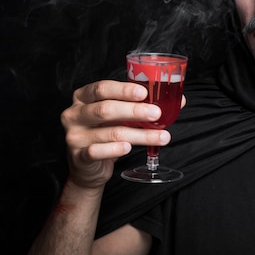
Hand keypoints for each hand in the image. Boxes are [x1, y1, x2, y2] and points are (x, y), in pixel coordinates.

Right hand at [60, 80, 184, 189]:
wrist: (89, 166)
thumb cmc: (106, 133)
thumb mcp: (121, 116)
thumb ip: (142, 105)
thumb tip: (179, 100)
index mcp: (83, 97)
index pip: (102, 88)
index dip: (124, 90)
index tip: (145, 92)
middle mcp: (74, 114)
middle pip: (105, 109)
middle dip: (135, 111)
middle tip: (157, 114)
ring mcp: (74, 136)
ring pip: (110, 133)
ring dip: (140, 135)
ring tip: (161, 136)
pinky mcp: (78, 156)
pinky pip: (97, 151)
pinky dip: (115, 149)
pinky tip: (129, 148)